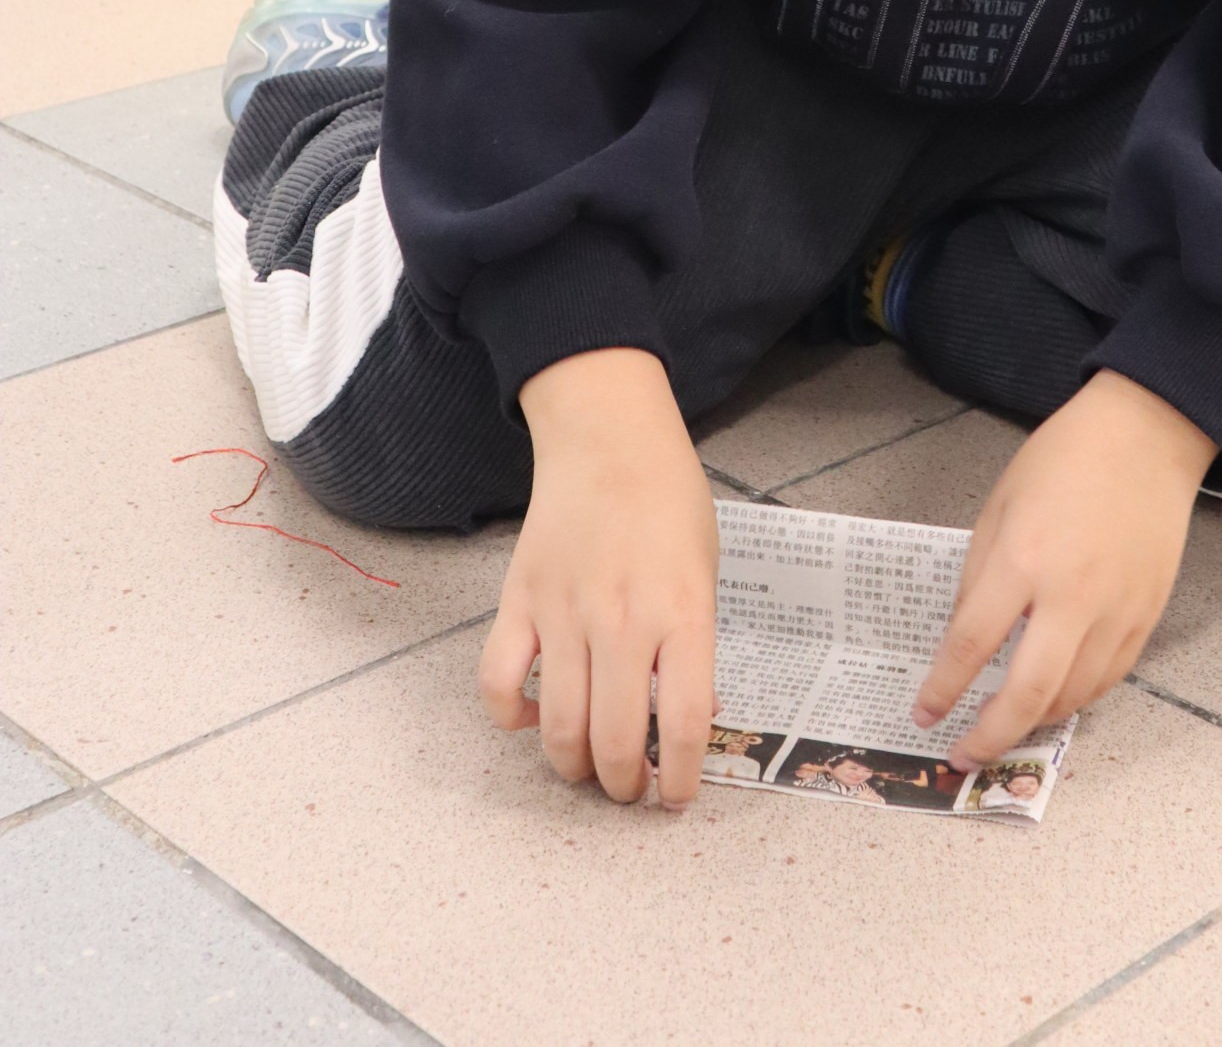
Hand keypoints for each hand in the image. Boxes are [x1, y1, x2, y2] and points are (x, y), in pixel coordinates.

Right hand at [480, 348, 717, 808]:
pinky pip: (498, 681)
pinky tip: (526, 719)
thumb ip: (697, 643)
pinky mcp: (519, 600)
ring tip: (585, 768)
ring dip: (571, 766)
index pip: (684, 723)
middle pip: (616, 740)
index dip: (681, 779)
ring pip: (558, 726)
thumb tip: (688, 717)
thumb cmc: (669, 501)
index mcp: (683, 612)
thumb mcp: (707, 570)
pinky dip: (507, 716)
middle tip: (627, 790)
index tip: (677, 799)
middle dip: (621, 786)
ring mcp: (565, 611)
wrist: (609, 437)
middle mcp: (623, 619)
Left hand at [914, 371, 1213, 766]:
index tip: (925, 713)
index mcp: (1022, 559)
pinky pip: (1109, 679)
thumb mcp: (999, 504)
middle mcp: (1070, 595)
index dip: (943, 688)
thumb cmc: (1063, 459)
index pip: (971, 643)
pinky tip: (1054, 700)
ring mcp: (1116, 611)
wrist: (1145, 436)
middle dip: (990, 736)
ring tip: (1006, 727)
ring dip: (1033, 722)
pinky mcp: (1147, 616)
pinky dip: (1077, 700)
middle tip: (964, 754)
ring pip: (1072, 697)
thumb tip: (966, 638)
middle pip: (1027, 693)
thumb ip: (980, 575)